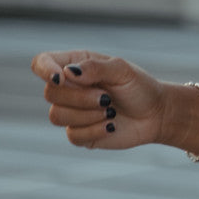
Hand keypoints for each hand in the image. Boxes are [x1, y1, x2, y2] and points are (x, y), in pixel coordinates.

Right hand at [30, 49, 167, 150]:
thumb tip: (67, 73)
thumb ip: (95, 67)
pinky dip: (94, 130)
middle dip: (80, 97)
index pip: (41, 63)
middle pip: (50, 93)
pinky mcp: (79, 134)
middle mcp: (69, 88)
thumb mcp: (122, 71)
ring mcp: (72, 112)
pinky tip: (112, 125)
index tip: (60, 78)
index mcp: (75, 65)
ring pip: (56, 116)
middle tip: (106, 98)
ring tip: (111, 111)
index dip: (44, 70)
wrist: (156, 114)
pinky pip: (72, 135)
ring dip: (87, 115)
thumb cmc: (139, 87)